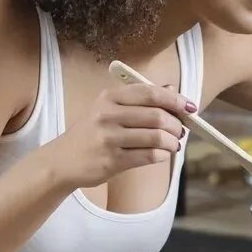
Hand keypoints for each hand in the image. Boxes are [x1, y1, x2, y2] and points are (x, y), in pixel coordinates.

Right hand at [45, 82, 192, 189]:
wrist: (62, 161)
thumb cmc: (91, 133)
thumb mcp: (109, 109)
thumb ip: (140, 99)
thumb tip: (172, 89)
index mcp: (109, 97)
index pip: (150, 93)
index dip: (175, 99)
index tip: (189, 107)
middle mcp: (107, 115)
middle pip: (157, 116)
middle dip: (176, 124)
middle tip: (181, 131)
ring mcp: (109, 138)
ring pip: (156, 138)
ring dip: (172, 142)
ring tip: (173, 144)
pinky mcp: (111, 161)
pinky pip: (148, 156)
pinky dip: (162, 155)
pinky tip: (162, 154)